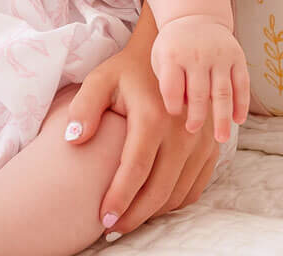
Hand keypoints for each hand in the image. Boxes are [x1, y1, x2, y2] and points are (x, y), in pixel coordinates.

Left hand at [65, 34, 220, 236]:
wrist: (168, 56)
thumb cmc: (128, 70)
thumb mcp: (101, 79)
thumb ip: (84, 108)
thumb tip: (72, 139)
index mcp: (153, 117)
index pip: (135, 169)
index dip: (119, 197)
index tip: (103, 218)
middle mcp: (183, 132)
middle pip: (160, 189)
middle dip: (135, 214)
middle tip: (112, 227)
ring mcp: (200, 142)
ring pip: (179, 193)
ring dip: (154, 212)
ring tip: (128, 219)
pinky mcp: (210, 149)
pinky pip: (194, 187)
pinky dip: (174, 203)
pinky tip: (152, 205)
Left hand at [151, 15, 249, 143]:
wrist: (194, 16)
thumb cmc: (173, 47)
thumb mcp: (160, 58)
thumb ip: (168, 83)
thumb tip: (182, 113)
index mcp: (172, 55)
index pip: (171, 86)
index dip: (173, 104)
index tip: (175, 114)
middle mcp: (196, 55)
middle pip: (199, 93)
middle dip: (197, 116)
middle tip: (194, 132)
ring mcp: (219, 56)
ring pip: (223, 93)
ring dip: (222, 118)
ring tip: (221, 138)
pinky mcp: (237, 57)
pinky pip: (242, 85)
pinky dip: (241, 104)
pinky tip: (238, 121)